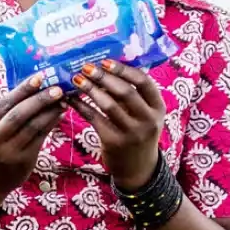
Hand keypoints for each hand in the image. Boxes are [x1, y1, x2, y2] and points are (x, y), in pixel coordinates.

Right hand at [0, 74, 66, 199]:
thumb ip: (2, 113)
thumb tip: (31, 88)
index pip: (4, 104)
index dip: (23, 90)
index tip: (40, 77)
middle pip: (19, 115)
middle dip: (40, 99)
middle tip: (57, 88)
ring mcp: (8, 153)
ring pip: (33, 127)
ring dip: (50, 111)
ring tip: (62, 99)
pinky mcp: (23, 162)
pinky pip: (40, 138)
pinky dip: (51, 124)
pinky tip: (58, 114)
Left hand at [68, 59, 165, 188]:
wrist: (138, 168)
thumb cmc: (137, 133)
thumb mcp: (144, 115)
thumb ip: (133, 95)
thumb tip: (106, 67)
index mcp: (158, 108)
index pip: (144, 82)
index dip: (124, 70)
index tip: (105, 61)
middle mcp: (148, 120)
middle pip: (125, 92)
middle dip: (103, 77)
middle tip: (86, 67)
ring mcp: (132, 133)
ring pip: (108, 105)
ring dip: (90, 89)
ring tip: (76, 79)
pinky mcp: (114, 142)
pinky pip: (94, 118)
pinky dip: (81, 106)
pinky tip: (71, 98)